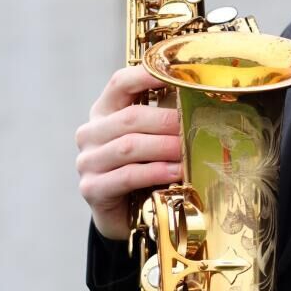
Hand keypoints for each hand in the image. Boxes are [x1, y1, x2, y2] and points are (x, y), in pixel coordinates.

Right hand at [75, 66, 182, 239]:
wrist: (127, 216)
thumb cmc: (146, 168)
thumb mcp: (156, 137)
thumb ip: (168, 116)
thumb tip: (202, 96)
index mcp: (105, 111)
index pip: (121, 83)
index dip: (147, 75)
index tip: (177, 74)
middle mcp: (90, 133)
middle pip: (130, 118)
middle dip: (167, 121)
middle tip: (195, 126)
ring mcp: (88, 161)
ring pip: (128, 146)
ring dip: (164, 148)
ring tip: (190, 151)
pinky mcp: (92, 188)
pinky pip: (127, 175)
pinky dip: (155, 172)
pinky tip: (176, 173)